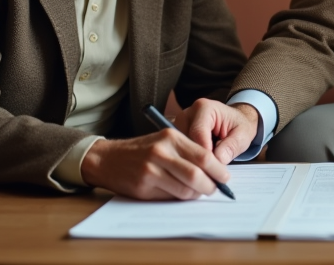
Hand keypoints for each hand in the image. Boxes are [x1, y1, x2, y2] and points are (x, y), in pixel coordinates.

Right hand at [80, 130, 230, 200]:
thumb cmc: (141, 150)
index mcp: (171, 136)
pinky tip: (181, 194)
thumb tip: (212, 171)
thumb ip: (186, 152)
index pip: (203, 156)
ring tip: (198, 192)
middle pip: (197, 174)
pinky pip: (171, 196)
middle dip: (211, 185)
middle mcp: (162, 151)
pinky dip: (181, 198)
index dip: (218, 170)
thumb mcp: (163, 141)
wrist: (108, 159)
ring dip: (197, 194)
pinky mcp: (144, 185)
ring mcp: (151, 169)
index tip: (225, 178)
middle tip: (215, 189)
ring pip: (186, 189)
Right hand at [180, 98, 259, 163]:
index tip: (214, 170)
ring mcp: (178, 124)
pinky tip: (199, 168)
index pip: (198, 134)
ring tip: (206, 171)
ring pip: (179, 149)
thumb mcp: (242, 136)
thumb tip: (218, 160)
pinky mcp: (175, 135)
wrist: (234, 121)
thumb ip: (231, 146)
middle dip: (197, 160)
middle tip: (211, 175)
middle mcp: (187, 114)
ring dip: (191, 162)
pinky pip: (178, 151)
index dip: (205, 155)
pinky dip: (188, 161)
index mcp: (204, 108)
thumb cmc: (238, 126)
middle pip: (185, 142)